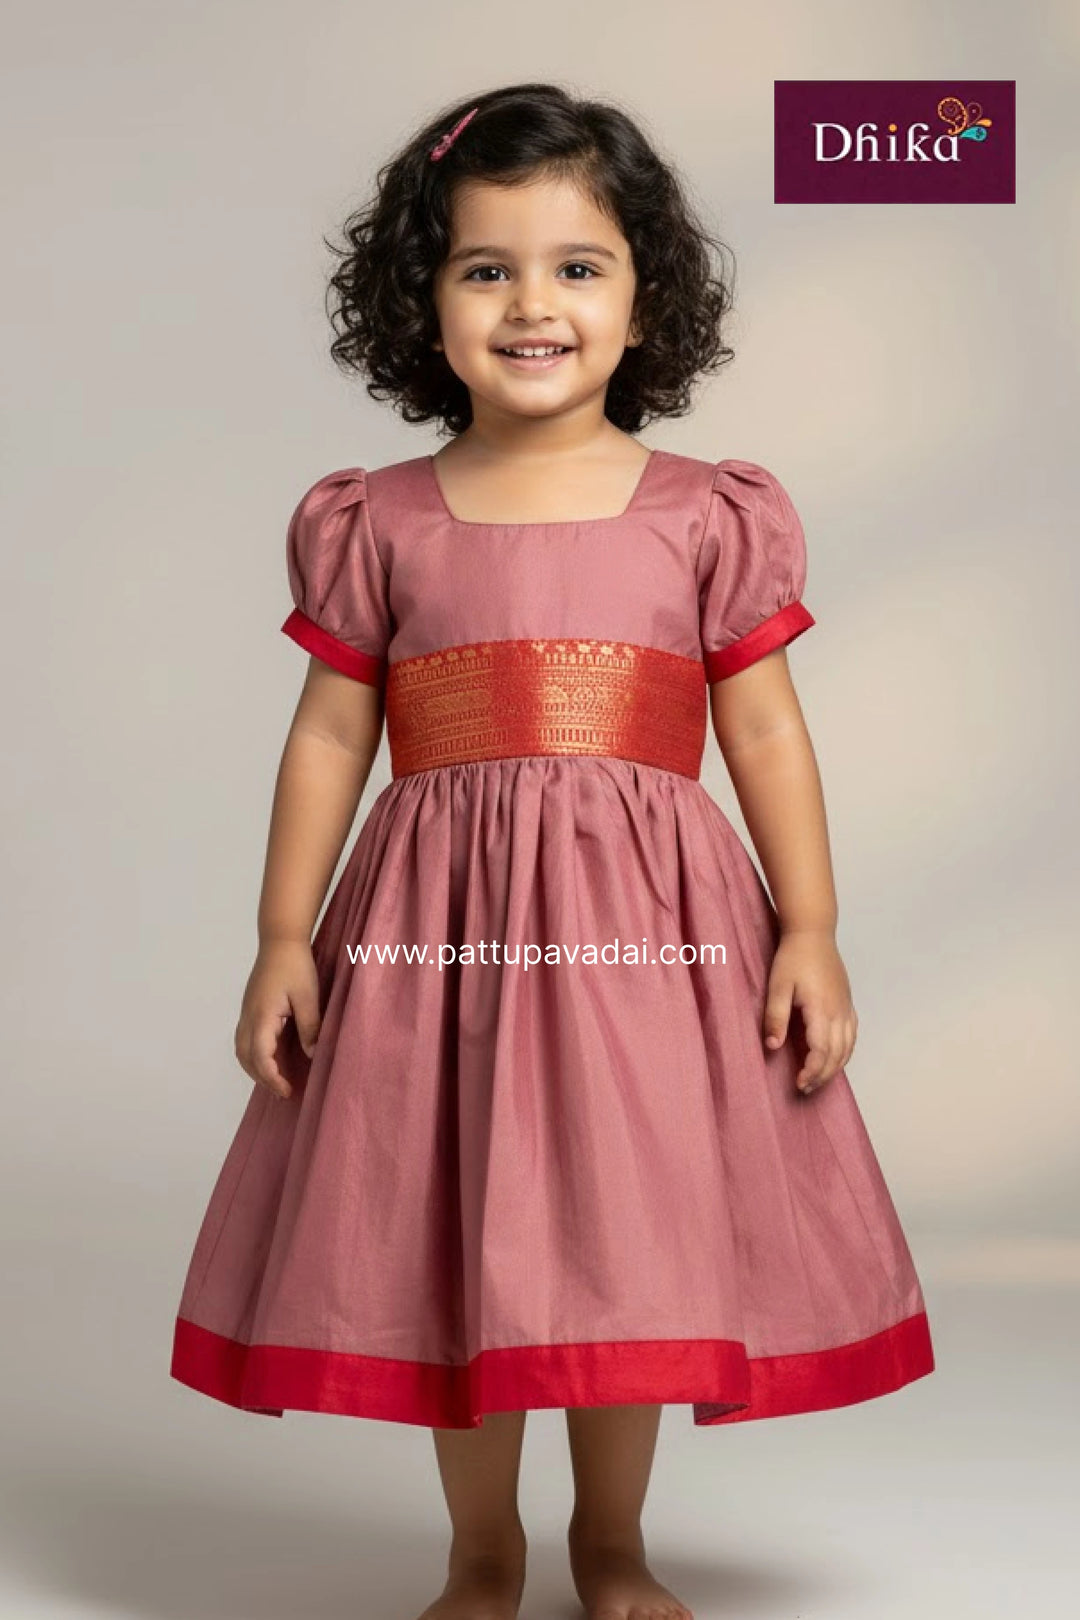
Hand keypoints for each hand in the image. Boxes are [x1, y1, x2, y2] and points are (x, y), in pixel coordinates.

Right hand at [234, 938, 320, 1099]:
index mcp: (262, 1016)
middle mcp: (248, 1017)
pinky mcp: (249, 1008)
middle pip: (246, 1058)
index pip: (260, 1056)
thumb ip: (310, 1027)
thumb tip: (313, 1055)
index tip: (286, 1090)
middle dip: (262, 1078)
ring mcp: (246, 1012)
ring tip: (275, 1080)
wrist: (280, 940)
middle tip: (283, 1091)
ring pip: (241, 1050)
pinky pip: (244, 1039)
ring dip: (255, 1068)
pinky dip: (253, 1055)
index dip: (272, 1077)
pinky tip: (269, 1057)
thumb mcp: (308, 997)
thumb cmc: (295, 965)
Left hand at [762, 927, 857, 1094]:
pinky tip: (836, 1057)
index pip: (821, 1052)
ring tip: (818, 1079)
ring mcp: (846, 1007)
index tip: (798, 1083)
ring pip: (848, 1047)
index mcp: (821, 1010)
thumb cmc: (792, 958)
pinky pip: (852, 1035)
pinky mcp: (847, 1002)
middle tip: (805, 1088)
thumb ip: (775, 1017)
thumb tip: (773, 1047)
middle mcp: (839, 1012)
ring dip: (835, 1067)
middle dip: (823, 1075)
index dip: (812, 1071)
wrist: (813, 933)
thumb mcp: (777, 986)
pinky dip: (846, 1052)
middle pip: (837, 1055)